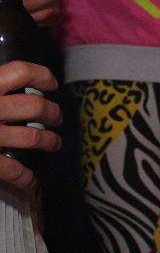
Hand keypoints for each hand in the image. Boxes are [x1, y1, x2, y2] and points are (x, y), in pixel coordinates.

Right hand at [0, 61, 61, 193]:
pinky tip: (30, 180)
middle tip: (57, 118)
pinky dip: (25, 177)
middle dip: (53, 114)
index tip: (51, 83)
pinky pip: (12, 170)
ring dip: (49, 142)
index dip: (41, 76)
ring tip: (53, 144)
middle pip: (36, 106)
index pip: (20, 71)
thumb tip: (9, 77)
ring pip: (33, 137)